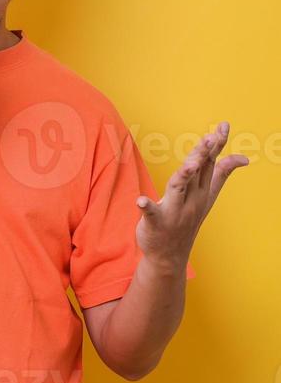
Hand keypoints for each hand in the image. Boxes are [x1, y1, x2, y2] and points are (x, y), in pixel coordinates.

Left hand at [135, 121, 248, 268]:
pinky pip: (151, 214)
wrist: (169, 255)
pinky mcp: (156, 223)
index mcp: (202, 191)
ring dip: (184, 176)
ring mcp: (174, 212)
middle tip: (209, 138)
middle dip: (203, 154)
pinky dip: (146, 207)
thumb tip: (243, 158)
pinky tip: (140, 201)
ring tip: (190, 165)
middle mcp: (191, 200)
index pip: (211, 164)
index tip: (223, 127)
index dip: (216, 145)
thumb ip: (220, 174)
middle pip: (197, 172)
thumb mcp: (206, 197)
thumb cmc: (187, 219)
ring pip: (179, 188)